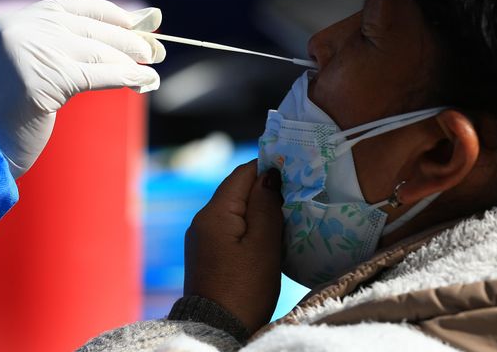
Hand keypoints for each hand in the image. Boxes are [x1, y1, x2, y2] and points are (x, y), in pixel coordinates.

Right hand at [0, 0, 165, 177]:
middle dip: (127, 40)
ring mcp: (28, 52)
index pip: (69, 9)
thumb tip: (139, 26)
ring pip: (95, 51)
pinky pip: (96, 75)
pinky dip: (125, 77)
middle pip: (87, 30)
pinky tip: (144, 82)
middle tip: (156, 50)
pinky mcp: (43, 79)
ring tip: (153, 67)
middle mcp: (19, 30)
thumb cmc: (5, 115)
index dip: (107, 15)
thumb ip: (74, 48)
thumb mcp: (35, 71)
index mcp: (11, 22)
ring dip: (131, 59)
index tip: (135, 23)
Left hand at [184, 160, 283, 332]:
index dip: (268, 168)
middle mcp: (202, 219)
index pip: (242, 174)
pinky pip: (228, 227)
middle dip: (263, 189)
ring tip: (285, 215)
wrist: (217, 328)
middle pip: (236, 190)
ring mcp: (201, 237)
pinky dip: (247, 225)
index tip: (294, 173)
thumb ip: (265, 206)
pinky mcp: (205, 253)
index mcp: (214, 213)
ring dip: (257, 208)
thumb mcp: (263, 245)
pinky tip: (265, 235)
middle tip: (295, 195)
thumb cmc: (244, 288)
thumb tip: (268, 174)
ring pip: (233, 209)